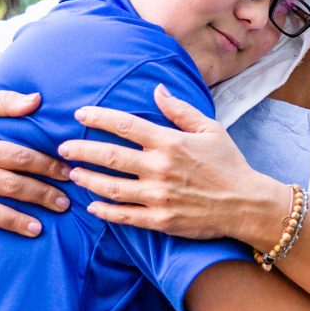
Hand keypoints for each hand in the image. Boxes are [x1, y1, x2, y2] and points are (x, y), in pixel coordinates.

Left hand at [61, 84, 269, 241]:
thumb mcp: (210, 129)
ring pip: (110, 187)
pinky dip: (104, 211)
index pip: (125, 125)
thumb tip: (157, 90)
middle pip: (109, 155)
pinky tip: (91, 205)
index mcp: (171, 142)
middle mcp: (160, 168)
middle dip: (80, 150)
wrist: (247, 204)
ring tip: (73, 174)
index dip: (98, 117)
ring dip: (86, 179)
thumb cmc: (229, 164)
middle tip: (62, 148)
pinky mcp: (160, 220)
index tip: (79, 114)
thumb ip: (180, 110)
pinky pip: (124, 216)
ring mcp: (158, 196)